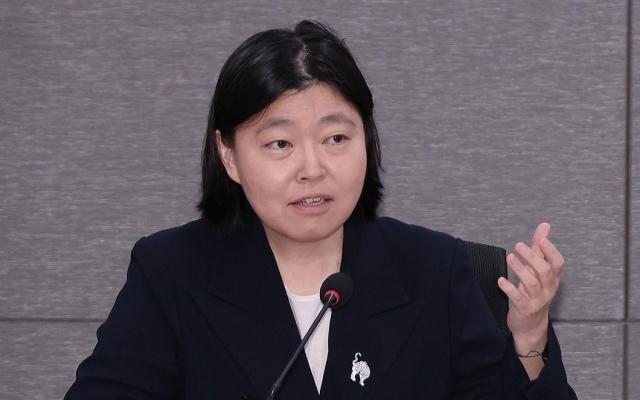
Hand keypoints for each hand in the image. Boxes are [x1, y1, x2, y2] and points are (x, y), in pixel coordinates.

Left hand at [497, 223, 565, 349]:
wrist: (531, 324)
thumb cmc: (533, 291)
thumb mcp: (537, 270)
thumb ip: (539, 248)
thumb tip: (545, 226)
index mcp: (552, 278)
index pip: (558, 263)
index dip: (551, 251)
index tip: (542, 239)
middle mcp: (548, 288)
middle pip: (544, 271)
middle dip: (532, 257)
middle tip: (518, 245)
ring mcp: (537, 299)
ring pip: (532, 283)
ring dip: (520, 269)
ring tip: (510, 257)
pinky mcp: (525, 309)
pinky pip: (518, 298)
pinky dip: (509, 288)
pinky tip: (501, 280)